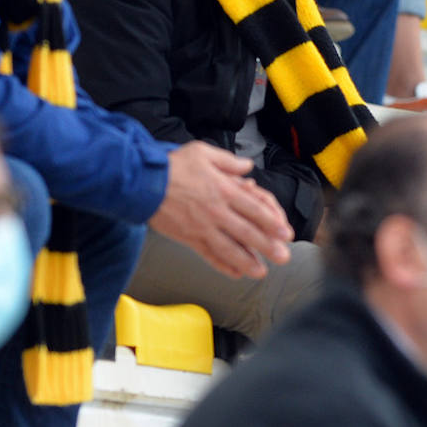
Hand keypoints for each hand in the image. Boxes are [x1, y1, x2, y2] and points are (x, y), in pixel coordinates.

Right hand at [149, 142, 292, 279]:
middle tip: (283, 257)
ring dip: (247, 261)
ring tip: (262, 272)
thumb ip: (229, 162)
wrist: (141, 183)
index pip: (254, 209)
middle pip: (247, 232)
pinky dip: (222, 265)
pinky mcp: (188, 238)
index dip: (272, 222)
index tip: (285, 232)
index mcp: (223, 190)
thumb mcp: (203, 153)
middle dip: (267, 246)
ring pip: (229, 248)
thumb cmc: (172, 166)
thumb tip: (247, 167)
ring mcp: (202, 227)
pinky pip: (208, 254)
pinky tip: (235, 273)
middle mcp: (216, 211)